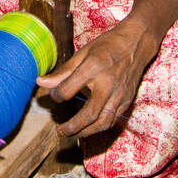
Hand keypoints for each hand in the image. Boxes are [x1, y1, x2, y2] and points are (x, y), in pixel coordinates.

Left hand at [35, 17, 163, 138]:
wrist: (136, 42)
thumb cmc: (107, 45)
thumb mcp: (82, 53)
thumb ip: (63, 72)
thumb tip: (40, 82)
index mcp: (93, 68)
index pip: (68, 90)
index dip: (57, 96)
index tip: (54, 96)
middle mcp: (108, 84)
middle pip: (89, 114)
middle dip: (73, 127)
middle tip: (60, 130)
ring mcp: (120, 94)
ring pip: (104, 122)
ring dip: (87, 132)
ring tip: (74, 134)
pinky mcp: (127, 100)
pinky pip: (113, 119)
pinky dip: (100, 127)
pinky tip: (90, 127)